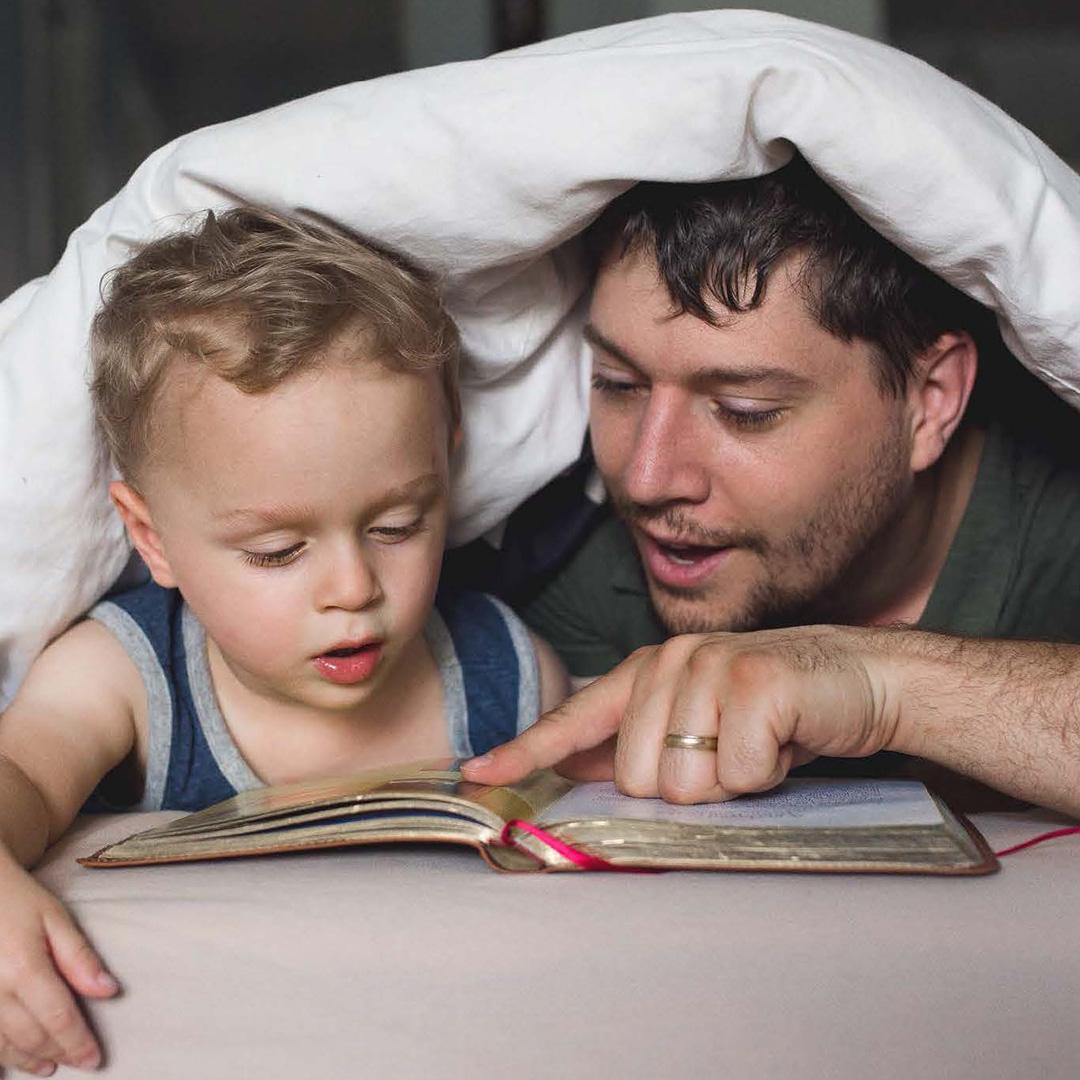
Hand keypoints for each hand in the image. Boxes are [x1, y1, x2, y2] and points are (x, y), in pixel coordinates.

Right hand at [0, 862, 118, 1075]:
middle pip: (31, 1036)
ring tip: (49, 1066)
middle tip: (80, 1063)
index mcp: (24, 968)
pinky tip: (13, 1057)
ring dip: (27, 1059)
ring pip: (1, 1045)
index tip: (95, 1060)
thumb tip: (110, 991)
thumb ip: (80, 957)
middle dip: (58, 1053)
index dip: (78, 1043)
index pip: (59, 1018)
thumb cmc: (17, 900)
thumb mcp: (55, 918)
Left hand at [463, 626, 901, 802]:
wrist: (859, 677)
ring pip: (683, 782)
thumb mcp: (698, 718)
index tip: (477, 774)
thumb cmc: (774, 706)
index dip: (525, 750)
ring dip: (729, 781)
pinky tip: (784, 741)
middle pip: (636, 776)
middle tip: (729, 753)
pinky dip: (766, 773)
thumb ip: (635, 737)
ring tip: (757, 745)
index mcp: (649, 670)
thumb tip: (570, 762)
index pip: (575, 717)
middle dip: (687, 784)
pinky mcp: (757, 684)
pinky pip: (738, 773)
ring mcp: (713, 668)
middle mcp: (672, 661)